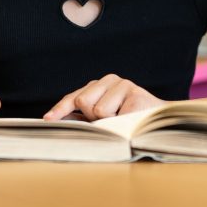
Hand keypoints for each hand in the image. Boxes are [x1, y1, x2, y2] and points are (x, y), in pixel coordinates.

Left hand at [44, 74, 164, 120]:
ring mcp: (124, 84)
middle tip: (109, 121)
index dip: (60, 109)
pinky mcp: (136, 94)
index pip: (74, 97)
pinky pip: (116, 117)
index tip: (48, 120)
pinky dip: (121, 125)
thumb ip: (84, 117)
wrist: (159, 122)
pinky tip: (132, 121)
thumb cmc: (128, 122)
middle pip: (83, 100)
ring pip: (98, 110)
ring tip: (123, 121)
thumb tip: (58, 122)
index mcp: (99, 86)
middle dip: (91, 117)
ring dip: (109, 122)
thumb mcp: (103, 119)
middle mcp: (110, 80)